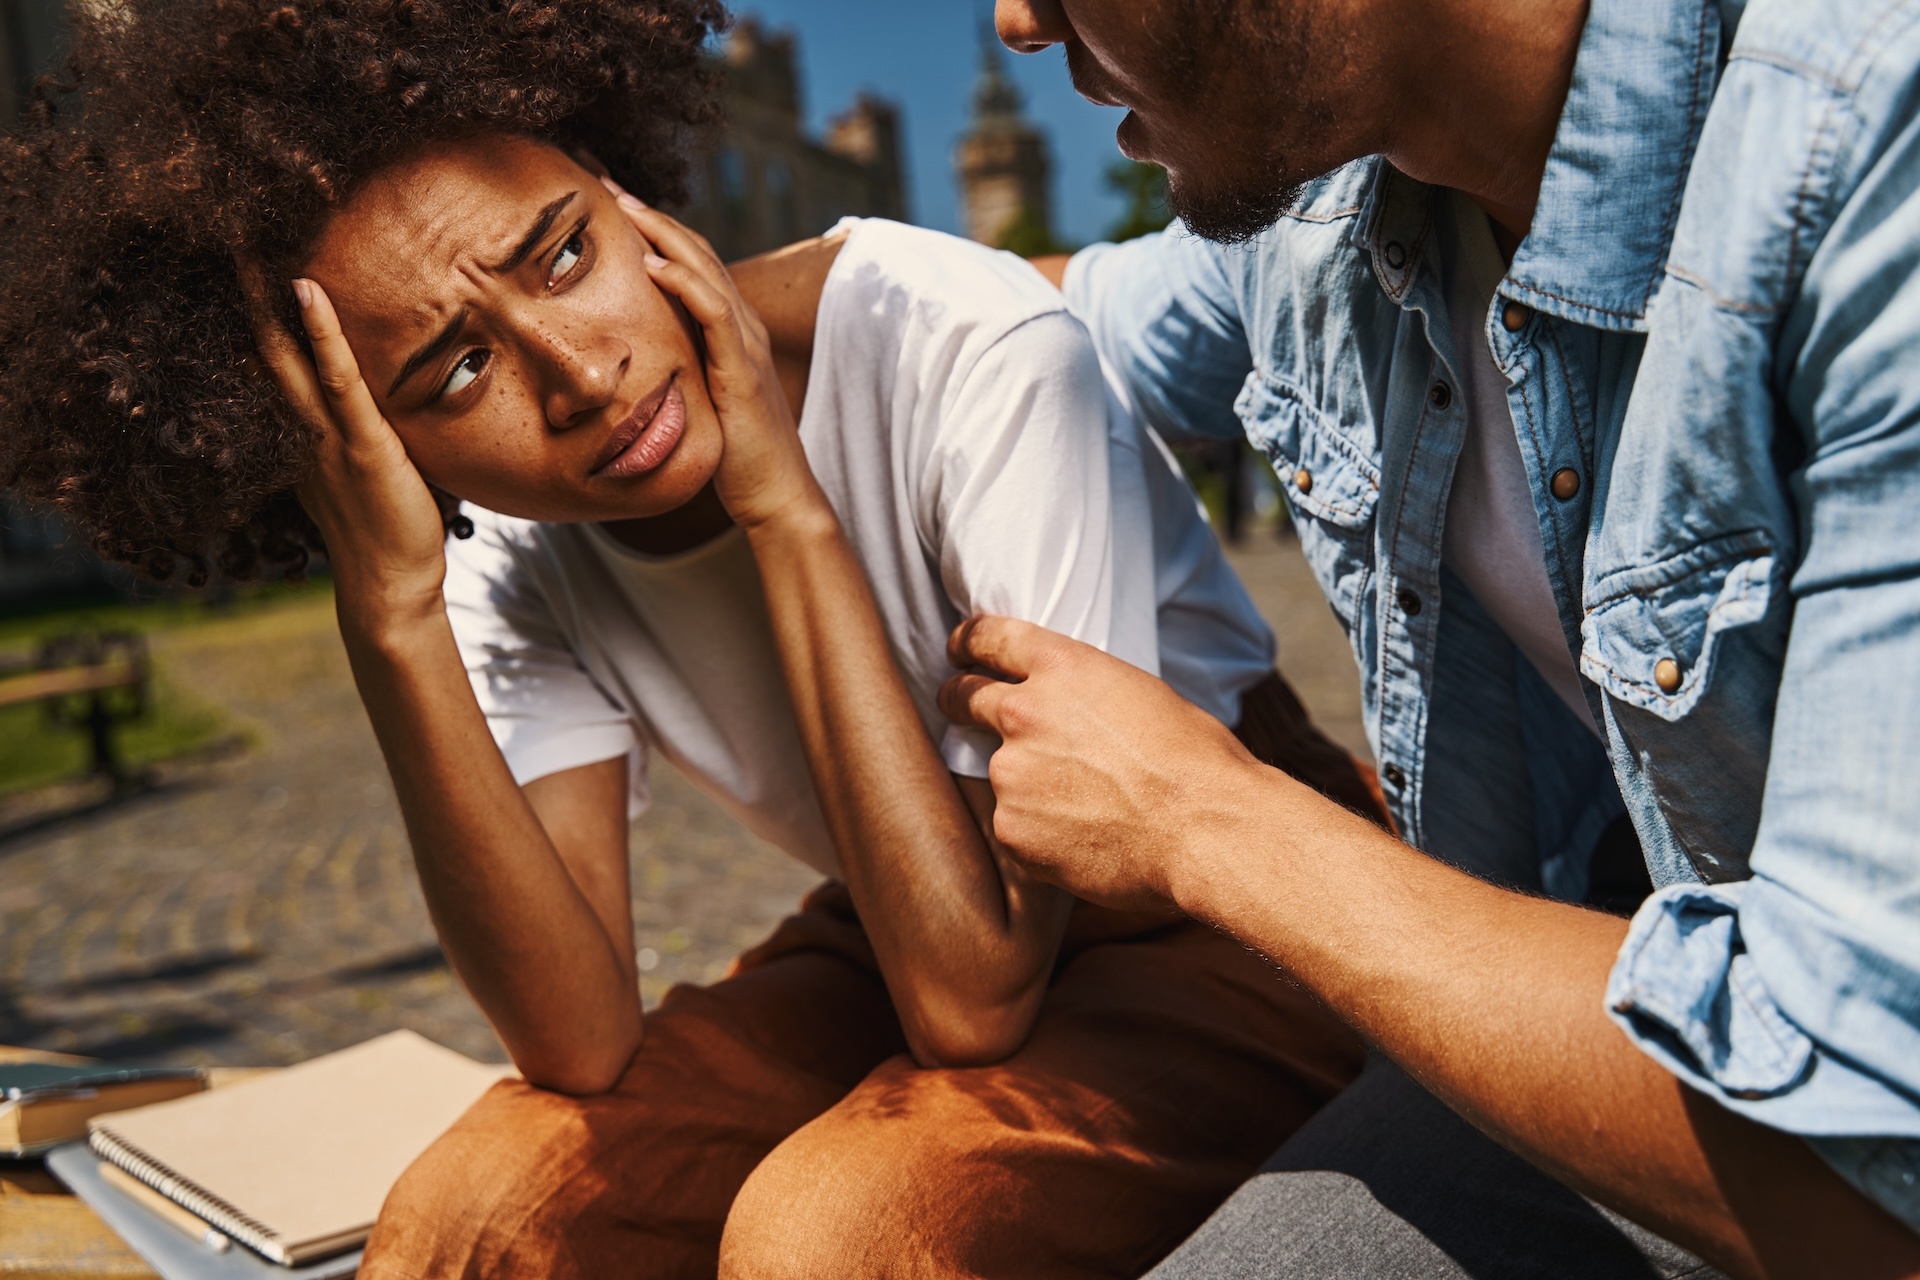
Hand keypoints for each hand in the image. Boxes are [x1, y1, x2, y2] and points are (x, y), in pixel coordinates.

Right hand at [246, 267, 447, 631]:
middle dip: (246, 303)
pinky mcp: (362, 445)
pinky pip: (338, 380)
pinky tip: (307, 292)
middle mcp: (305, 431)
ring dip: (269, 303)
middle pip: (266, 355)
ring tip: (252, 249)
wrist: (390, 586)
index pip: (277, 369)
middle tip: (228, 245)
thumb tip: (393, 402)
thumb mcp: (369, 474)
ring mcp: (328, 437)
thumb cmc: (390, 530)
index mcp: (305, 437)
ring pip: (290, 358)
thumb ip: (367, 437)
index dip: (258, 323)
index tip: (245, 276)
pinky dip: (322, 335)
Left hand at [601, 179, 823, 530]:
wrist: (776, 496)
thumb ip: (676, 376)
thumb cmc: (735, 459)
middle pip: (696, 250)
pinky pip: (713, 312)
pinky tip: (650, 264)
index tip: (608, 204)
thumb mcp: (697, 405)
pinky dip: (683, 282)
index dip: (654, 229)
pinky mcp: (742, 370)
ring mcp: (746, 345)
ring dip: (661, 231)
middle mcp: (743, 327)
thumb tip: (632, 370)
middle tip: (604, 179)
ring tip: (620, 202)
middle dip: (650, 212)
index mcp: (731, 332)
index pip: (692, 263)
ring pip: (704, 269)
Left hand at [938, 616, 1268, 910]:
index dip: (967, 642)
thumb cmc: (1195, 762)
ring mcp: (1011, 773)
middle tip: (963, 711)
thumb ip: (1086, 699)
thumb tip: (1072, 717)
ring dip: (1025, 785)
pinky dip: (1038, 834)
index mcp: (1062, 667)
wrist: (1205, 829)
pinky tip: (1083, 841)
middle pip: (963, 697)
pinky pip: (1014, 826)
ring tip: (1082, 808)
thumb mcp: (1143, 696)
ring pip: (1000, 775)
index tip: (958, 650)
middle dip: (959, 702)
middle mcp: (1024, 712)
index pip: (989, 638)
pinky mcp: (1011, 828)